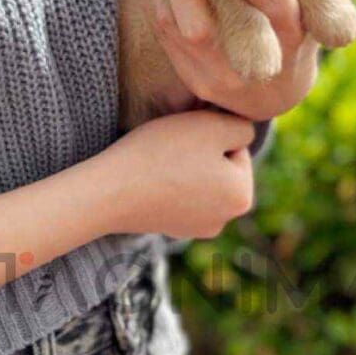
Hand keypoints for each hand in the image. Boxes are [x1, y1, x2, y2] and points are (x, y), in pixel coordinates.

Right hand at [102, 110, 254, 238]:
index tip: (188, 136)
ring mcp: (197, 228)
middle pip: (221, 165)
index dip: (212, 132)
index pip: (238, 146)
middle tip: (174, 146)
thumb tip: (245, 133)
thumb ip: (241, 126)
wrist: (110, 191)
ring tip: (161, 161)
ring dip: (186, 165)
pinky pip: (179, 193)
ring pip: (200, 178)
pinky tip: (151, 177)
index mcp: (243, 197)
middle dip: (202, 152)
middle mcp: (226, 220)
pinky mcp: (171, 228)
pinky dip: (169, 182)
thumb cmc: (163, 154)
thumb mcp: (211, 126)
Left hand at [142, 0, 336, 121]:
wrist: (273, 94)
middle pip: (230, 13)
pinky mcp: (197, 80)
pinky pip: (169, 39)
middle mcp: (261, 58)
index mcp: (293, 31)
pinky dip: (158, 4)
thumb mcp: (317, 6)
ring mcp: (226, 74)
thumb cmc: (296, 34)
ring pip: (190, 29)